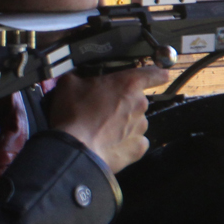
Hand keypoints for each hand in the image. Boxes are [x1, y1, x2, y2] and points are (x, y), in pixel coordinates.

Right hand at [49, 66, 169, 172]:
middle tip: (101, 108)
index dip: (154, 75)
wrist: (74, 149)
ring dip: (122, 123)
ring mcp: (141, 127)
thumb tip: (79, 77)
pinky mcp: (138, 148)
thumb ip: (81, 76)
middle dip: (122, 102)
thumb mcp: (68, 84)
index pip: (155, 74)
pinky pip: (135, 141)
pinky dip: (124, 142)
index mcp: (128, 84)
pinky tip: (108, 143)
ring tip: (100, 129)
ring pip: (135, 121)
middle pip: (137, 100)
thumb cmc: (73, 113)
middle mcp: (140, 104)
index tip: (153, 77)